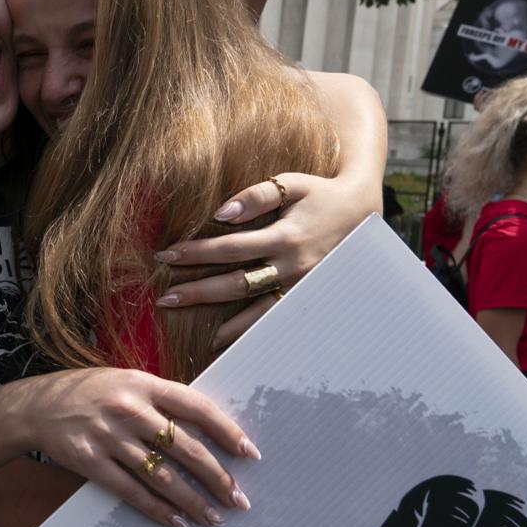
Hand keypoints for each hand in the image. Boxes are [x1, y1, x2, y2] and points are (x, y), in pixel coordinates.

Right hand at [20, 368, 258, 526]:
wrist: (37, 406)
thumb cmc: (90, 393)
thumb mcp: (127, 382)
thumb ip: (161, 400)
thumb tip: (206, 427)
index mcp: (143, 383)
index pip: (196, 407)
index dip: (227, 431)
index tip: (249, 453)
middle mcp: (129, 409)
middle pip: (185, 447)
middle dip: (217, 477)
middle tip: (238, 498)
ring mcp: (109, 436)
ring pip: (162, 476)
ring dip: (193, 501)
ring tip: (213, 517)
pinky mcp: (91, 460)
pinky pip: (132, 491)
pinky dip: (158, 510)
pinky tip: (177, 521)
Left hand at [155, 172, 380, 349]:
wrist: (362, 212)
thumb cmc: (319, 194)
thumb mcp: (291, 184)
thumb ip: (256, 196)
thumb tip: (221, 213)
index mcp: (284, 237)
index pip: (229, 247)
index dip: (196, 252)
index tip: (165, 255)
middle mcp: (292, 267)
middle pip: (236, 283)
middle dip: (198, 292)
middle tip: (165, 298)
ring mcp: (301, 287)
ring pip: (256, 311)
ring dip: (223, 322)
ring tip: (193, 329)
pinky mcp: (307, 298)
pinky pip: (276, 320)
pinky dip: (252, 333)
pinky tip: (228, 342)